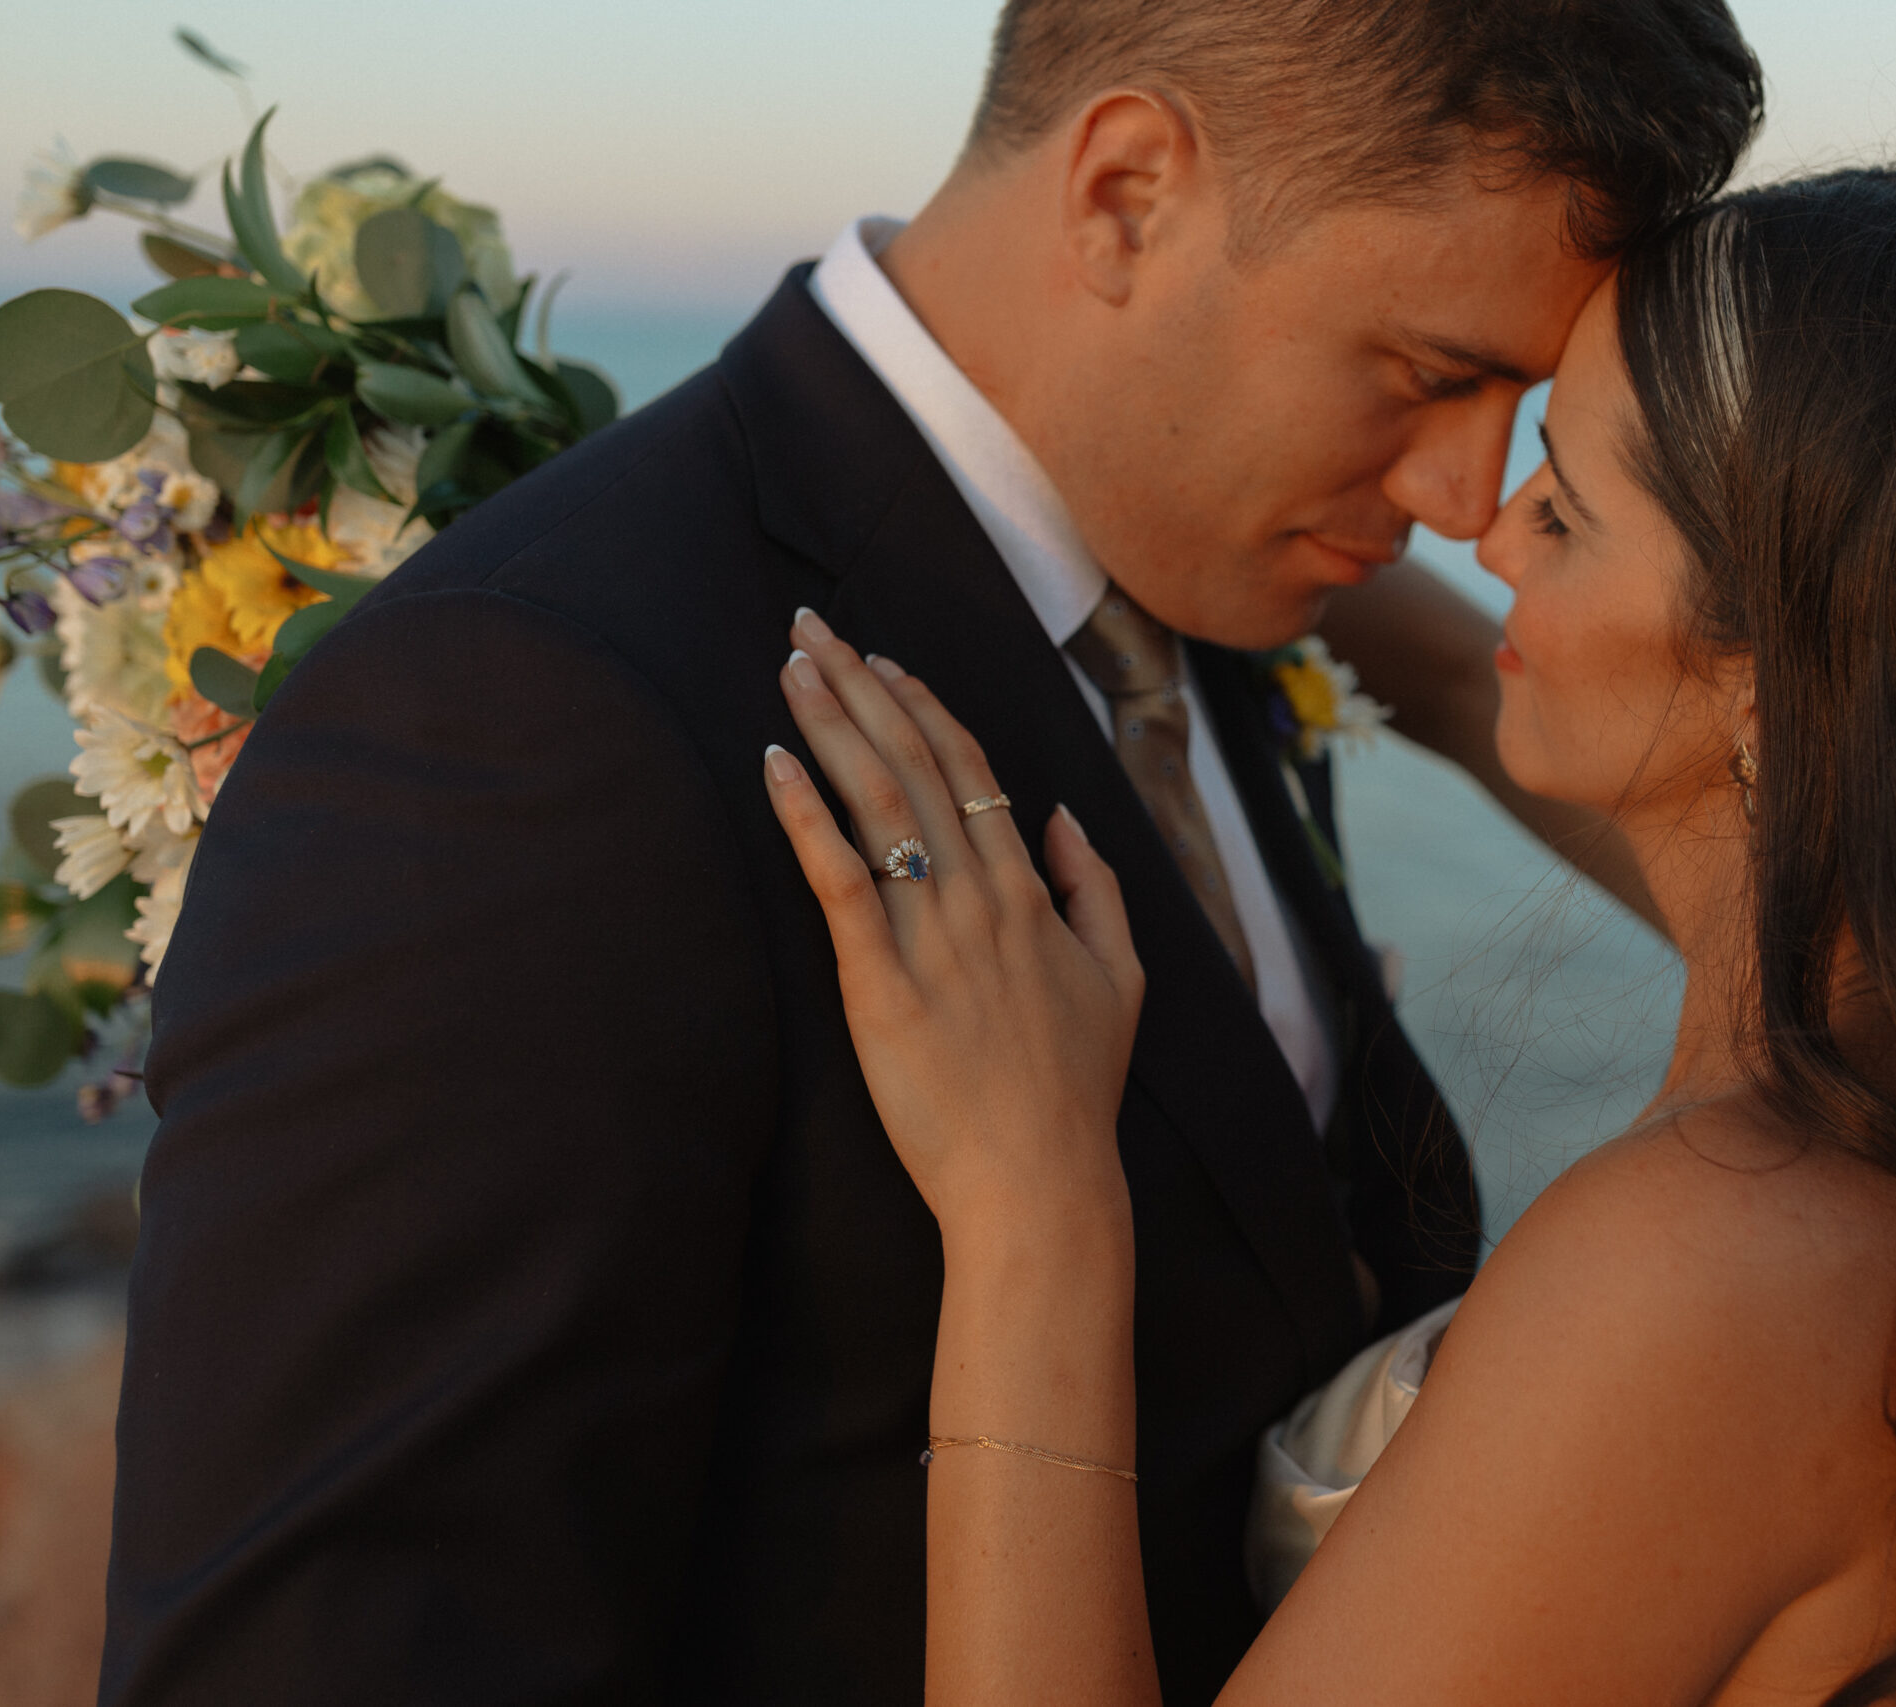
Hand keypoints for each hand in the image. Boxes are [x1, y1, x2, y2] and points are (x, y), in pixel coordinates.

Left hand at [763, 610, 1144, 1244]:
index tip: (883, 661)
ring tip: (790, 666)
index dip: (924, 707)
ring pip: (877, 802)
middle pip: (914, 764)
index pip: (971, 772)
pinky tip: (774, 762)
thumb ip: (1099, 890)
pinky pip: (838, 879)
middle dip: (860, 687)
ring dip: (829, 724)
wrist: (1041, 1181)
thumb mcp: (1121, 981)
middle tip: (812, 628)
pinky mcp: (880, 983)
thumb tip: (1065, 815)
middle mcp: (979, 897)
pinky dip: (805, 814)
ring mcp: (930, 937)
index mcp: (1031, 892)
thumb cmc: (1076, 1093)